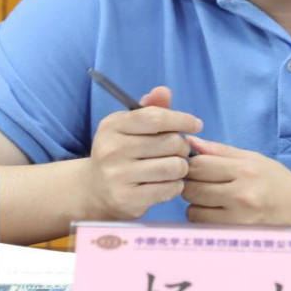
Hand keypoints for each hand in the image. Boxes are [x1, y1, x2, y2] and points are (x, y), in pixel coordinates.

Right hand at [87, 86, 201, 219]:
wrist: (94, 190)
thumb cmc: (121, 152)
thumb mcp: (130, 126)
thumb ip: (150, 109)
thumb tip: (164, 91)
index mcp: (112, 126)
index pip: (155, 118)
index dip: (181, 119)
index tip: (196, 124)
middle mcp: (111, 150)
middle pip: (170, 142)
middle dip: (182, 146)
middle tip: (178, 151)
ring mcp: (117, 176)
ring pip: (174, 167)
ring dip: (181, 167)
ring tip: (173, 167)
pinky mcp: (127, 199)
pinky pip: (169, 188)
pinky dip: (175, 185)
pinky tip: (166, 183)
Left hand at [182, 136, 290, 225]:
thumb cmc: (277, 182)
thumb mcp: (254, 159)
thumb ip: (220, 151)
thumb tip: (190, 142)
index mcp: (245, 171)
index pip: (199, 165)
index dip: (193, 165)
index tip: (199, 167)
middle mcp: (241, 195)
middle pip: (192, 188)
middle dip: (192, 184)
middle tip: (204, 184)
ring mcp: (238, 218)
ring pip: (193, 210)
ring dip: (197, 204)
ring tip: (212, 200)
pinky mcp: (236, 235)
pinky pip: (203, 226)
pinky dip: (204, 219)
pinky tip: (217, 213)